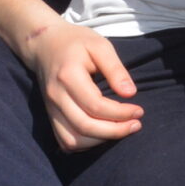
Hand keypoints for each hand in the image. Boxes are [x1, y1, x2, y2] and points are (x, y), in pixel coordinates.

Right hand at [20, 19, 144, 151]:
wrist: (45, 44)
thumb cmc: (76, 42)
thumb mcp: (100, 46)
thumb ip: (115, 69)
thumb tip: (130, 93)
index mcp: (68, 76)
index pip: (96, 105)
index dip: (120, 113)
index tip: (139, 111)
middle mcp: (56, 96)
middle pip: (84, 126)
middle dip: (114, 131)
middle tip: (136, 125)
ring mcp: (51, 109)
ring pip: (72, 140)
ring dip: (99, 140)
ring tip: (121, 130)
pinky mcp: (50, 116)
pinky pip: (65, 140)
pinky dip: (85, 143)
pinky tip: (103, 133)